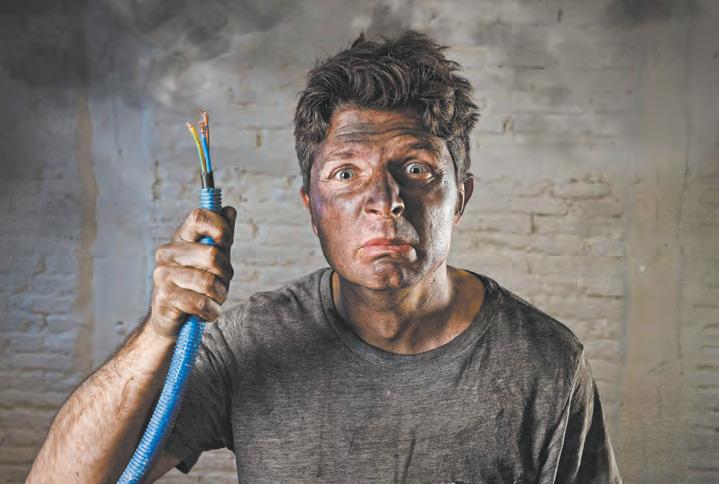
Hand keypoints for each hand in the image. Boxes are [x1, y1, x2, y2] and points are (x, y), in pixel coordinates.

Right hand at [147, 206, 236, 338]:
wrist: (172, 321)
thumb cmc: (196, 287)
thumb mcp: (212, 261)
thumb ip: (221, 238)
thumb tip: (229, 210)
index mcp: (180, 238)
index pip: (199, 217)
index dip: (220, 227)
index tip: (226, 242)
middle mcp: (168, 253)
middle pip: (212, 254)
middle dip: (226, 273)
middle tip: (221, 282)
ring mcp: (163, 275)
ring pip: (208, 282)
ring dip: (219, 295)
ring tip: (213, 299)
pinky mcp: (165, 297)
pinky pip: (202, 303)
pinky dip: (212, 312)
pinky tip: (207, 313)